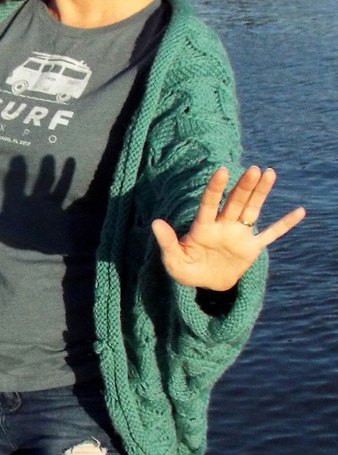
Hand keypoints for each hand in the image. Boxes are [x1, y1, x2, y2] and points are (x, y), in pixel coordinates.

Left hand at [151, 166, 305, 290]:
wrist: (205, 285)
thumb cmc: (187, 270)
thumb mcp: (173, 261)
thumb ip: (167, 242)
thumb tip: (156, 223)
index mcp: (203, 227)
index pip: (209, 203)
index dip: (215, 188)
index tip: (222, 171)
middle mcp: (223, 226)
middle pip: (235, 202)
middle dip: (244, 187)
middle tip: (254, 170)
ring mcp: (239, 235)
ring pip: (252, 210)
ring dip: (260, 193)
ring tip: (269, 173)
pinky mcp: (251, 249)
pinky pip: (271, 234)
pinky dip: (284, 225)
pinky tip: (299, 212)